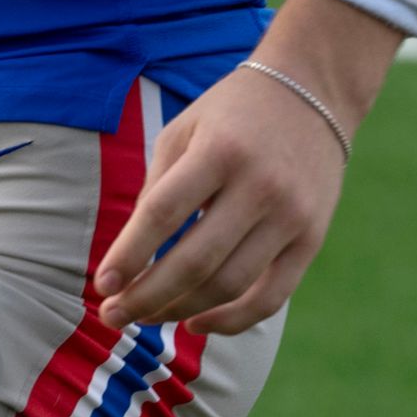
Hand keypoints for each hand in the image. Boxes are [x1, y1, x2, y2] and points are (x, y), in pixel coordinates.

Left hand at [93, 69, 344, 335]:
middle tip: (112, 315)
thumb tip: (129, 259)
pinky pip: (270, 298)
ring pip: (228, 286)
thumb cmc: (231, 116)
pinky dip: (230, 321)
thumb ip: (157, 190)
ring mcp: (291, 216)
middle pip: (195, 261)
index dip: (129, 255)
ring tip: (145, 317)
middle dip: (146, 297)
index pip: (164, 214)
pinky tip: (195, 324)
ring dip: (179, 311)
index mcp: (219, 151)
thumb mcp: (183, 132)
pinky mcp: (312, 239)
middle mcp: (260, 185)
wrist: (314, 93)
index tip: (102, 285)